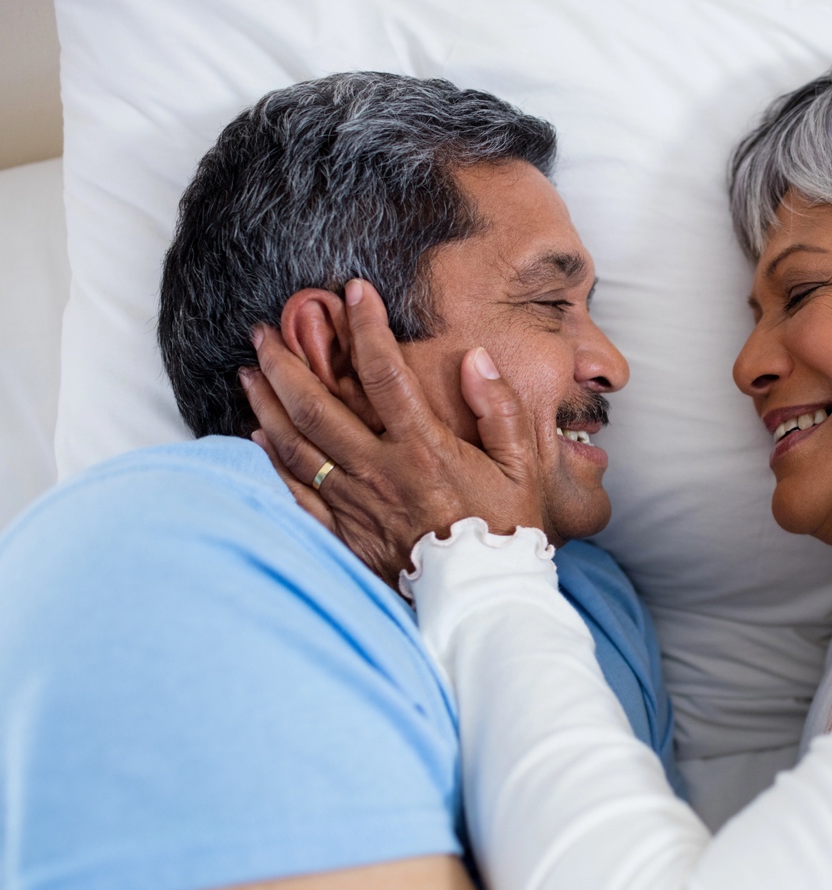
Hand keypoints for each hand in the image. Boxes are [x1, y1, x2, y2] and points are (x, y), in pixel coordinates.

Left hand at [240, 279, 543, 587]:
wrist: (487, 598)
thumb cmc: (509, 530)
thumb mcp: (523, 465)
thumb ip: (499, 408)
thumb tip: (474, 359)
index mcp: (424, 448)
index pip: (384, 372)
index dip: (365, 327)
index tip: (354, 291)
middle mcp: (380, 471)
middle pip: (316, 406)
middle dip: (286, 361)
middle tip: (264, 331)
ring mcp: (356, 505)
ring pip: (295, 446)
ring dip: (267, 403)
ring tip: (249, 372)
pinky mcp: (345, 535)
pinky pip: (296, 495)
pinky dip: (272, 463)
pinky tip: (256, 438)